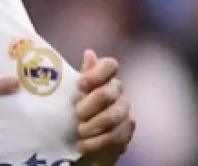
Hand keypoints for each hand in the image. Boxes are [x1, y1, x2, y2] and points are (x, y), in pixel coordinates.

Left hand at [74, 50, 135, 164]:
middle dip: (90, 104)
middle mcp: (117, 91)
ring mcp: (125, 110)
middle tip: (77, 114)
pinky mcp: (127, 130)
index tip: (80, 84)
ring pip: (114, 115)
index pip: (110, 65)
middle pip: (108, 92)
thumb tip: (89, 52)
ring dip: (94, 124)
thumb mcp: (70, 94)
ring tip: (79, 131)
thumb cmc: (74, 112)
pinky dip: (97, 141)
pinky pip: (116, 135)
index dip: (97, 73)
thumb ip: (81, 76)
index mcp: (103, 78)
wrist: (81, 141)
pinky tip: (83, 145)